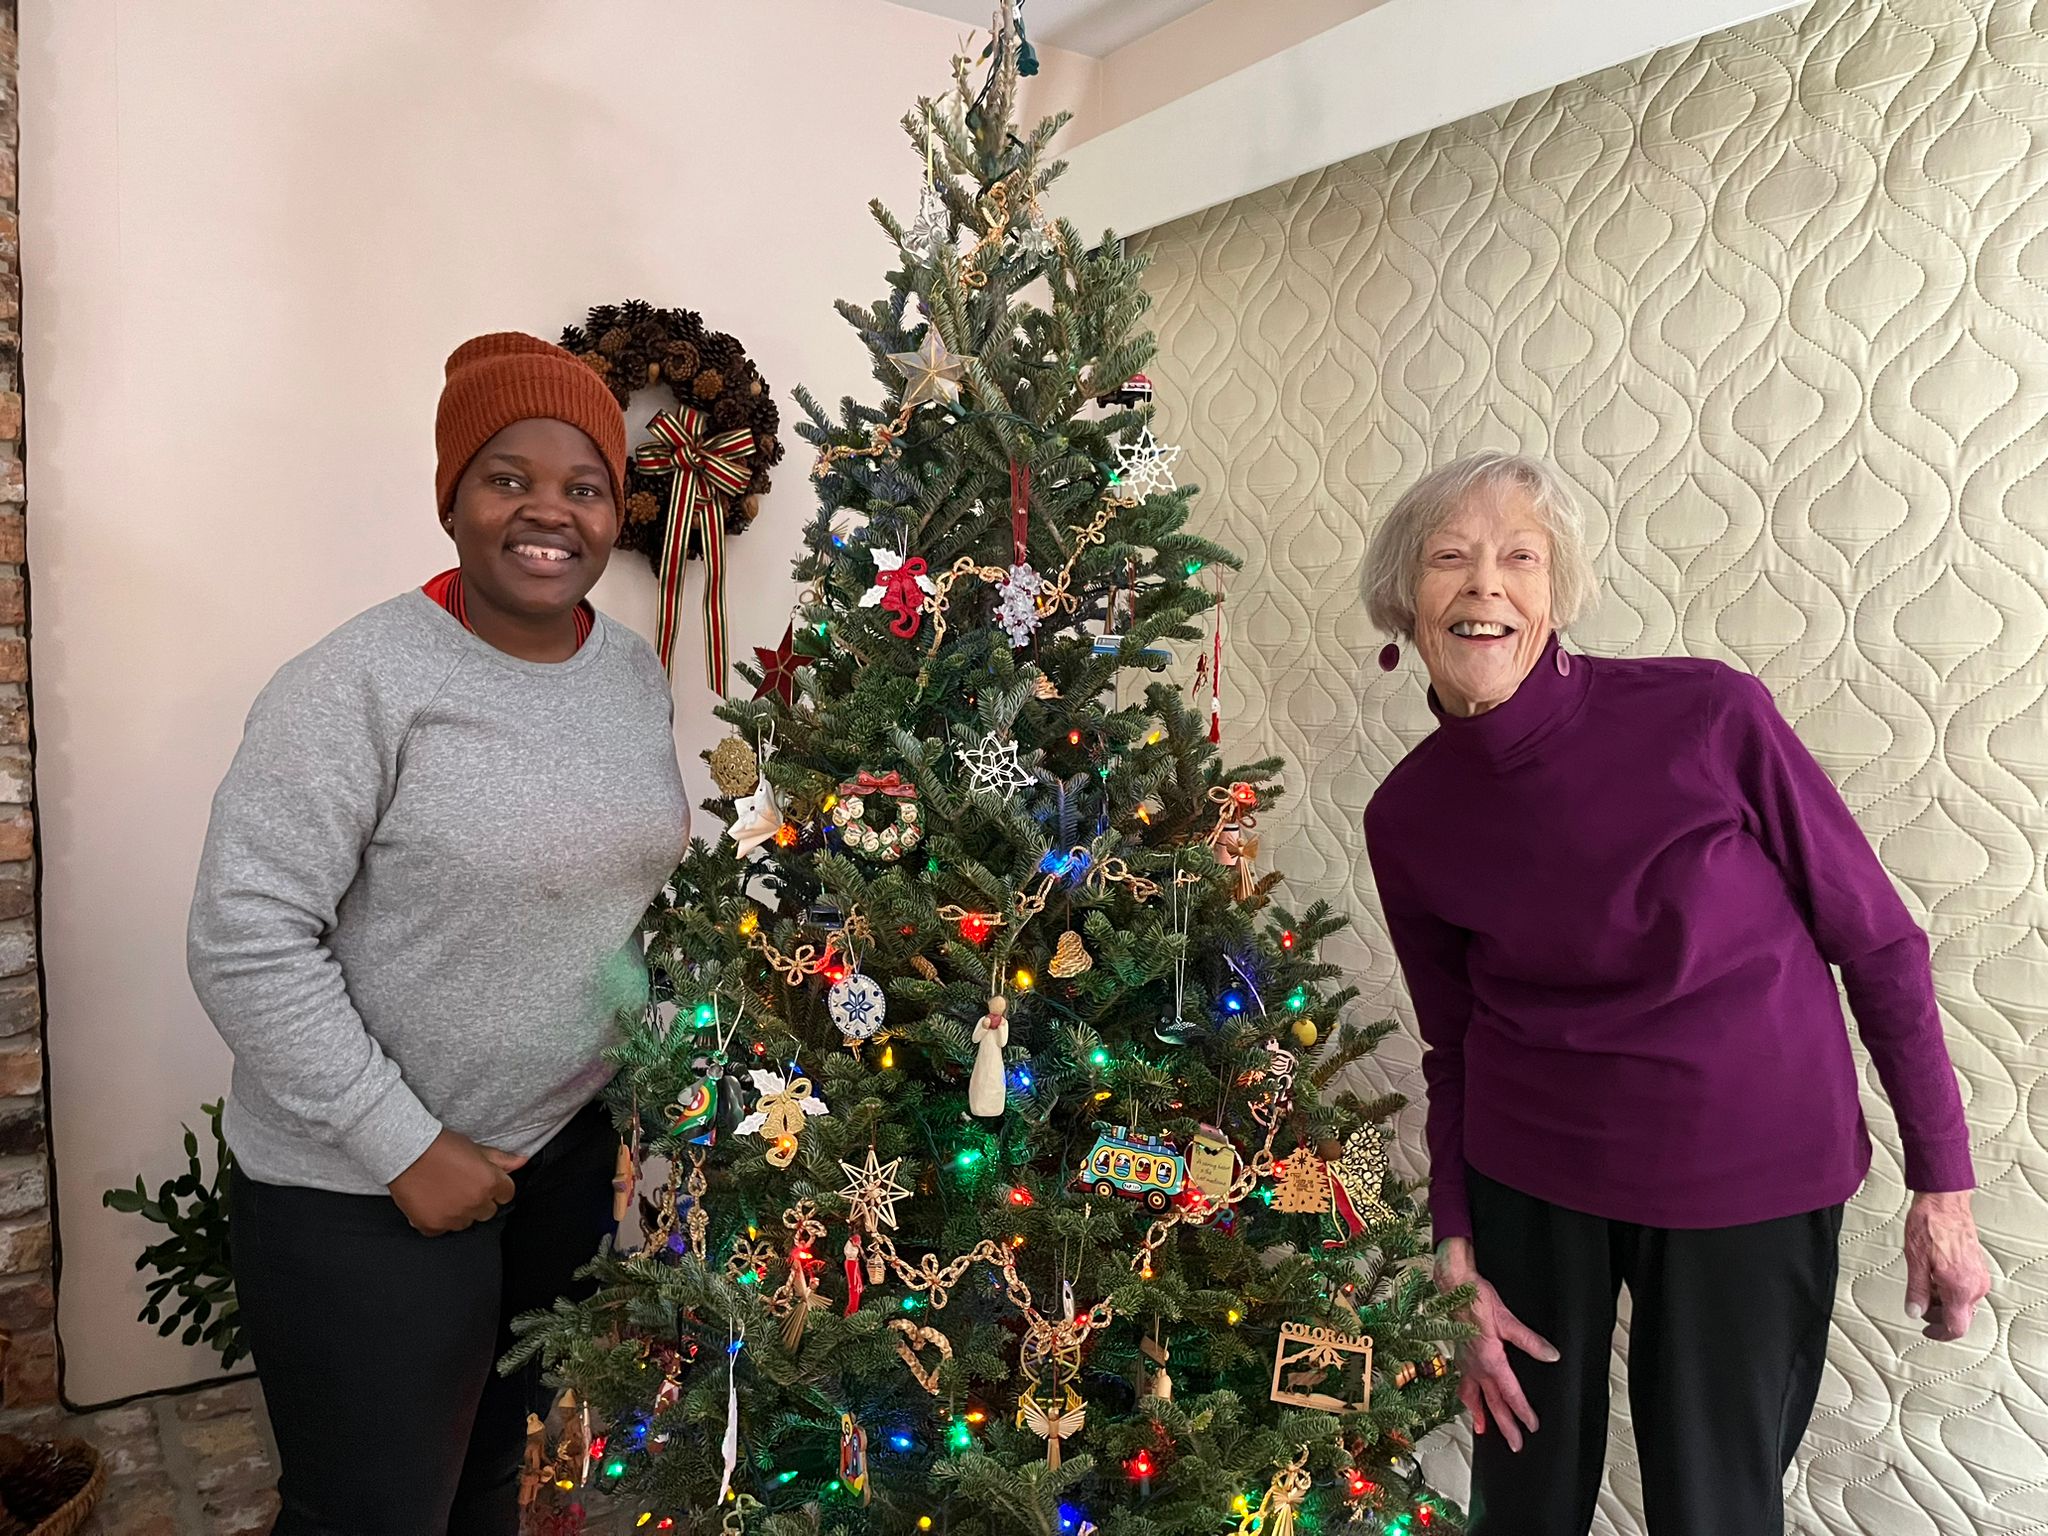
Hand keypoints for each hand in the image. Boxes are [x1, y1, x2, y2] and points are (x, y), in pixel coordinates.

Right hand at [389, 1129, 525, 1236]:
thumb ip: (501, 1160)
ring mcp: (453, 1217)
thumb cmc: (441, 1146)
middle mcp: (475, 1203)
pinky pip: (442, 1229)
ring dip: (459, 1211)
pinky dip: (437, 1219)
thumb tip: (523, 1162)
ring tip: (444, 1192)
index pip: (506, 1195)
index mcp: (490, 1183)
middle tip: (460, 1184)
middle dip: (478, 1200)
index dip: (495, 1186)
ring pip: (465, 1222)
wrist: (406, 1151)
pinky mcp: (432, 1226)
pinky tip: (431, 1202)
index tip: (482, 1180)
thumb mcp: (475, 1148)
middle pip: (487, 1211)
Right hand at [1436, 1236, 1559, 1452]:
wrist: (1453, 1286)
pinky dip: (1467, 1399)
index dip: (1523, 1412)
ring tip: (1486, 1432)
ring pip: (1476, 1398)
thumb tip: (1551, 1355)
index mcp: (1490, 1360)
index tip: (1532, 1426)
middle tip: (1517, 1444)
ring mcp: (1466, 1364)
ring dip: (1483, 1417)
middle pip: (1494, 1403)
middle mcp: (1476, 1367)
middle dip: (1506, 1426)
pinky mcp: (1460, 1358)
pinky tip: (1469, 1403)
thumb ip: (1530, 1341)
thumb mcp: (1507, 1320)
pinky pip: (1463, 1385)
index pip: (1510, 1393)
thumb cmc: (1476, 1299)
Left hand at [1904, 1190, 1990, 1341]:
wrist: (1944, 1203)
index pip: (1956, 1327)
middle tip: (1920, 1305)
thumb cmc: (1930, 1226)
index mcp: (1961, 1288)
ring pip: (1964, 1304)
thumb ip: (1917, 1291)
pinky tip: (1936, 1277)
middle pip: (1960, 1317)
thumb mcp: (1916, 1261)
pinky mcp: (1978, 1268)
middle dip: (1939, 1316)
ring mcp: (1979, 1276)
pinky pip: (1967, 1290)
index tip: (1926, 1330)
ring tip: (1926, 1286)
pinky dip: (1951, 1291)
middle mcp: (1975, 1285)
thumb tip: (1914, 1312)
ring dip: (1944, 1303)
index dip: (1939, 1333)